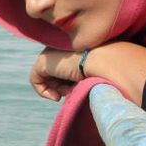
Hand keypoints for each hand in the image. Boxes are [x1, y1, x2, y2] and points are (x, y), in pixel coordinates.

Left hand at [29, 42, 145, 104]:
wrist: (107, 62)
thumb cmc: (110, 68)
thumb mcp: (98, 72)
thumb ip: (86, 75)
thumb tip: (80, 88)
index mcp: (74, 48)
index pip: (65, 69)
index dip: (69, 83)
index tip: (77, 88)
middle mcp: (62, 49)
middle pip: (54, 74)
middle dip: (62, 86)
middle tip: (73, 91)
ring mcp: (52, 53)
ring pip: (46, 77)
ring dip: (56, 89)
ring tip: (70, 91)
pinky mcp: (43, 61)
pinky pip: (35, 80)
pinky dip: (43, 91)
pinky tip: (56, 96)